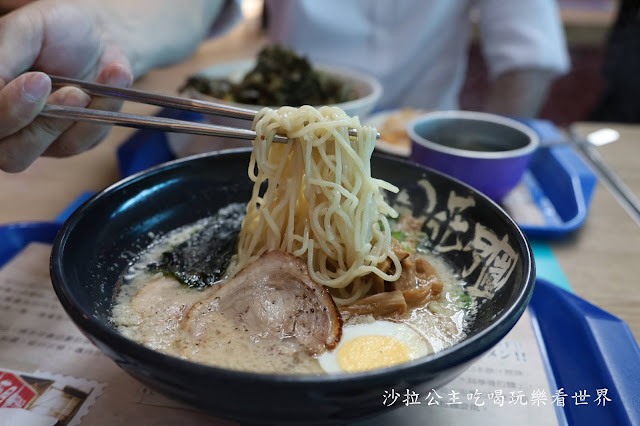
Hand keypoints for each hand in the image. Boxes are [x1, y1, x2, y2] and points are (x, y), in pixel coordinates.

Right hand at [0, 1, 132, 171]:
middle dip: (36, 122)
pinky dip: (101, 112)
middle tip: (63, 89)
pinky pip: (83, 141)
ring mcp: (38, 138)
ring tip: (84, 89)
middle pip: (9, 154)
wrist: (98, 37)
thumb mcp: (25, 31)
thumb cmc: (54, 29)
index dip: (8, 110)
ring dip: (70, 119)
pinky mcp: (72, 141)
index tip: (38, 80)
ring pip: (45, 153)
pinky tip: (113, 79)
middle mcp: (7, 124)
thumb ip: (3, 60)